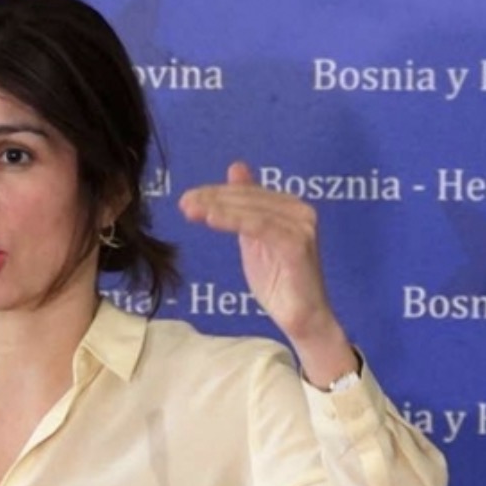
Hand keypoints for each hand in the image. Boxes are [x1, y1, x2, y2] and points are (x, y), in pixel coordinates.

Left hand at [179, 161, 357, 385]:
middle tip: (184, 202)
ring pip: (252, 210)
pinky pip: (260, 227)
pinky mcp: (297, 245)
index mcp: (289, 207)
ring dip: (218, 208)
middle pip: (248, 198)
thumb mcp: (253, 239)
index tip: (188, 197)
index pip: (247, 193)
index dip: (216, 192)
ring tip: (191, 209)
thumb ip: (244, 208)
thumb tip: (236, 167)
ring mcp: (301, 227)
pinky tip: (211, 219)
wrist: (301, 318)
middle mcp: (300, 211)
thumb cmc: (278, 282)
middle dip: (213, 198)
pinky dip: (234, 220)